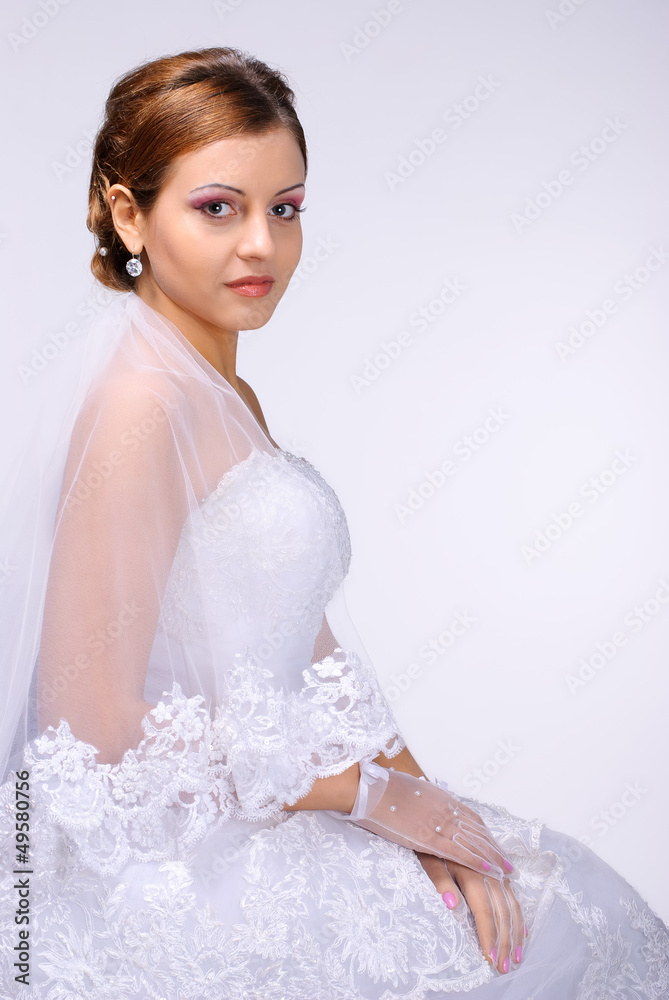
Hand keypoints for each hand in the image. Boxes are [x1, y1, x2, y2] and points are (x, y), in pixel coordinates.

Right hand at [346, 758, 514, 877]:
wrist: (368, 788)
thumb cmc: (382, 787)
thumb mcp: (408, 790)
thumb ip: (421, 800)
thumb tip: (423, 803)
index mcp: (440, 798)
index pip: (471, 818)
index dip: (486, 834)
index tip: (496, 845)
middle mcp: (445, 809)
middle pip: (478, 831)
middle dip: (495, 848)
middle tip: (509, 863)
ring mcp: (438, 823)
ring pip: (474, 842)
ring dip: (493, 858)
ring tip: (507, 872)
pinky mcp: (429, 837)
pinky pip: (459, 852)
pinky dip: (477, 861)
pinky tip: (490, 870)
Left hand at [416, 852, 524, 974]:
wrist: (443, 816)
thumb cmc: (432, 841)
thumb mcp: (428, 859)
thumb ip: (440, 882)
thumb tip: (452, 906)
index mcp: (471, 873)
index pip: (484, 912)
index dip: (488, 937)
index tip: (490, 960)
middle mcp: (489, 872)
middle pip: (502, 913)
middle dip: (505, 942)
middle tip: (505, 967)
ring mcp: (497, 870)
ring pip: (512, 905)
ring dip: (516, 933)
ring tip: (517, 957)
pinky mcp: (500, 867)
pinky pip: (514, 894)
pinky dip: (519, 915)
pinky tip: (523, 932)